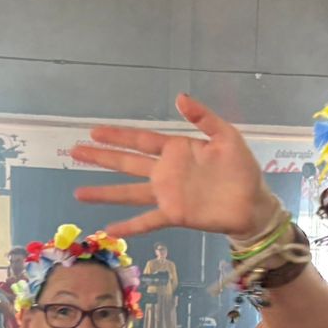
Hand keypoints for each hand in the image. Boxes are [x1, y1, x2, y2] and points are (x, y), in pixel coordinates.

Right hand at [70, 94, 281, 238]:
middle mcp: (166, 172)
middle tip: (75, 151)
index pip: (141, 140)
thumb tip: (179, 97)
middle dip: (101, 157)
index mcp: (176, 149)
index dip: (118, 136)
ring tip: (79, 192)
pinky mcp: (174, 215)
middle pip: (127, 163)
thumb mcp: (226, 136)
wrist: (253, 203)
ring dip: (104, 192)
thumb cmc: (241, 169)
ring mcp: (167, 194)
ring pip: (129, 192)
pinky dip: (128, 226)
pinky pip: (147, 220)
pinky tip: (108, 230)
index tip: (94, 131)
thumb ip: (203, 117)